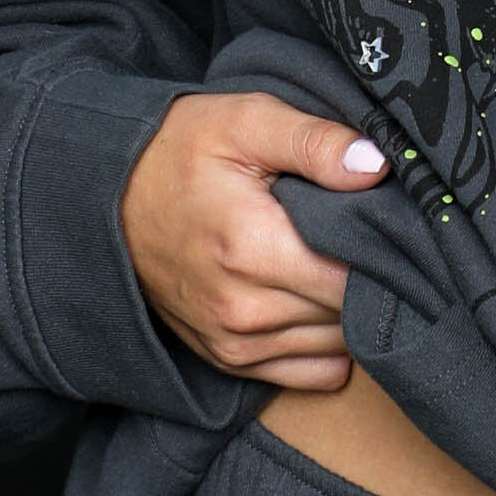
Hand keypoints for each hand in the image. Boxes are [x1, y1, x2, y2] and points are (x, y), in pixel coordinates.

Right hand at [118, 94, 387, 386]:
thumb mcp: (244, 121)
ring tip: (342, 263)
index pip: (357, 277)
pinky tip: (323, 301)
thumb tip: (377, 166)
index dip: (387, 251)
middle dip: (374, 279)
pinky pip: (313, 373)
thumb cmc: (178, 151)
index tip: (390, 223)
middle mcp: (245, 309)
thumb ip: (314, 142)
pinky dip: (330, 344)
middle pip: (351, 313)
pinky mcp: (230, 359)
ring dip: (352, 312)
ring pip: (338, 345)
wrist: (106, 196)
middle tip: (374, 237)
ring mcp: (235, 342)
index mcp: (253, 249)